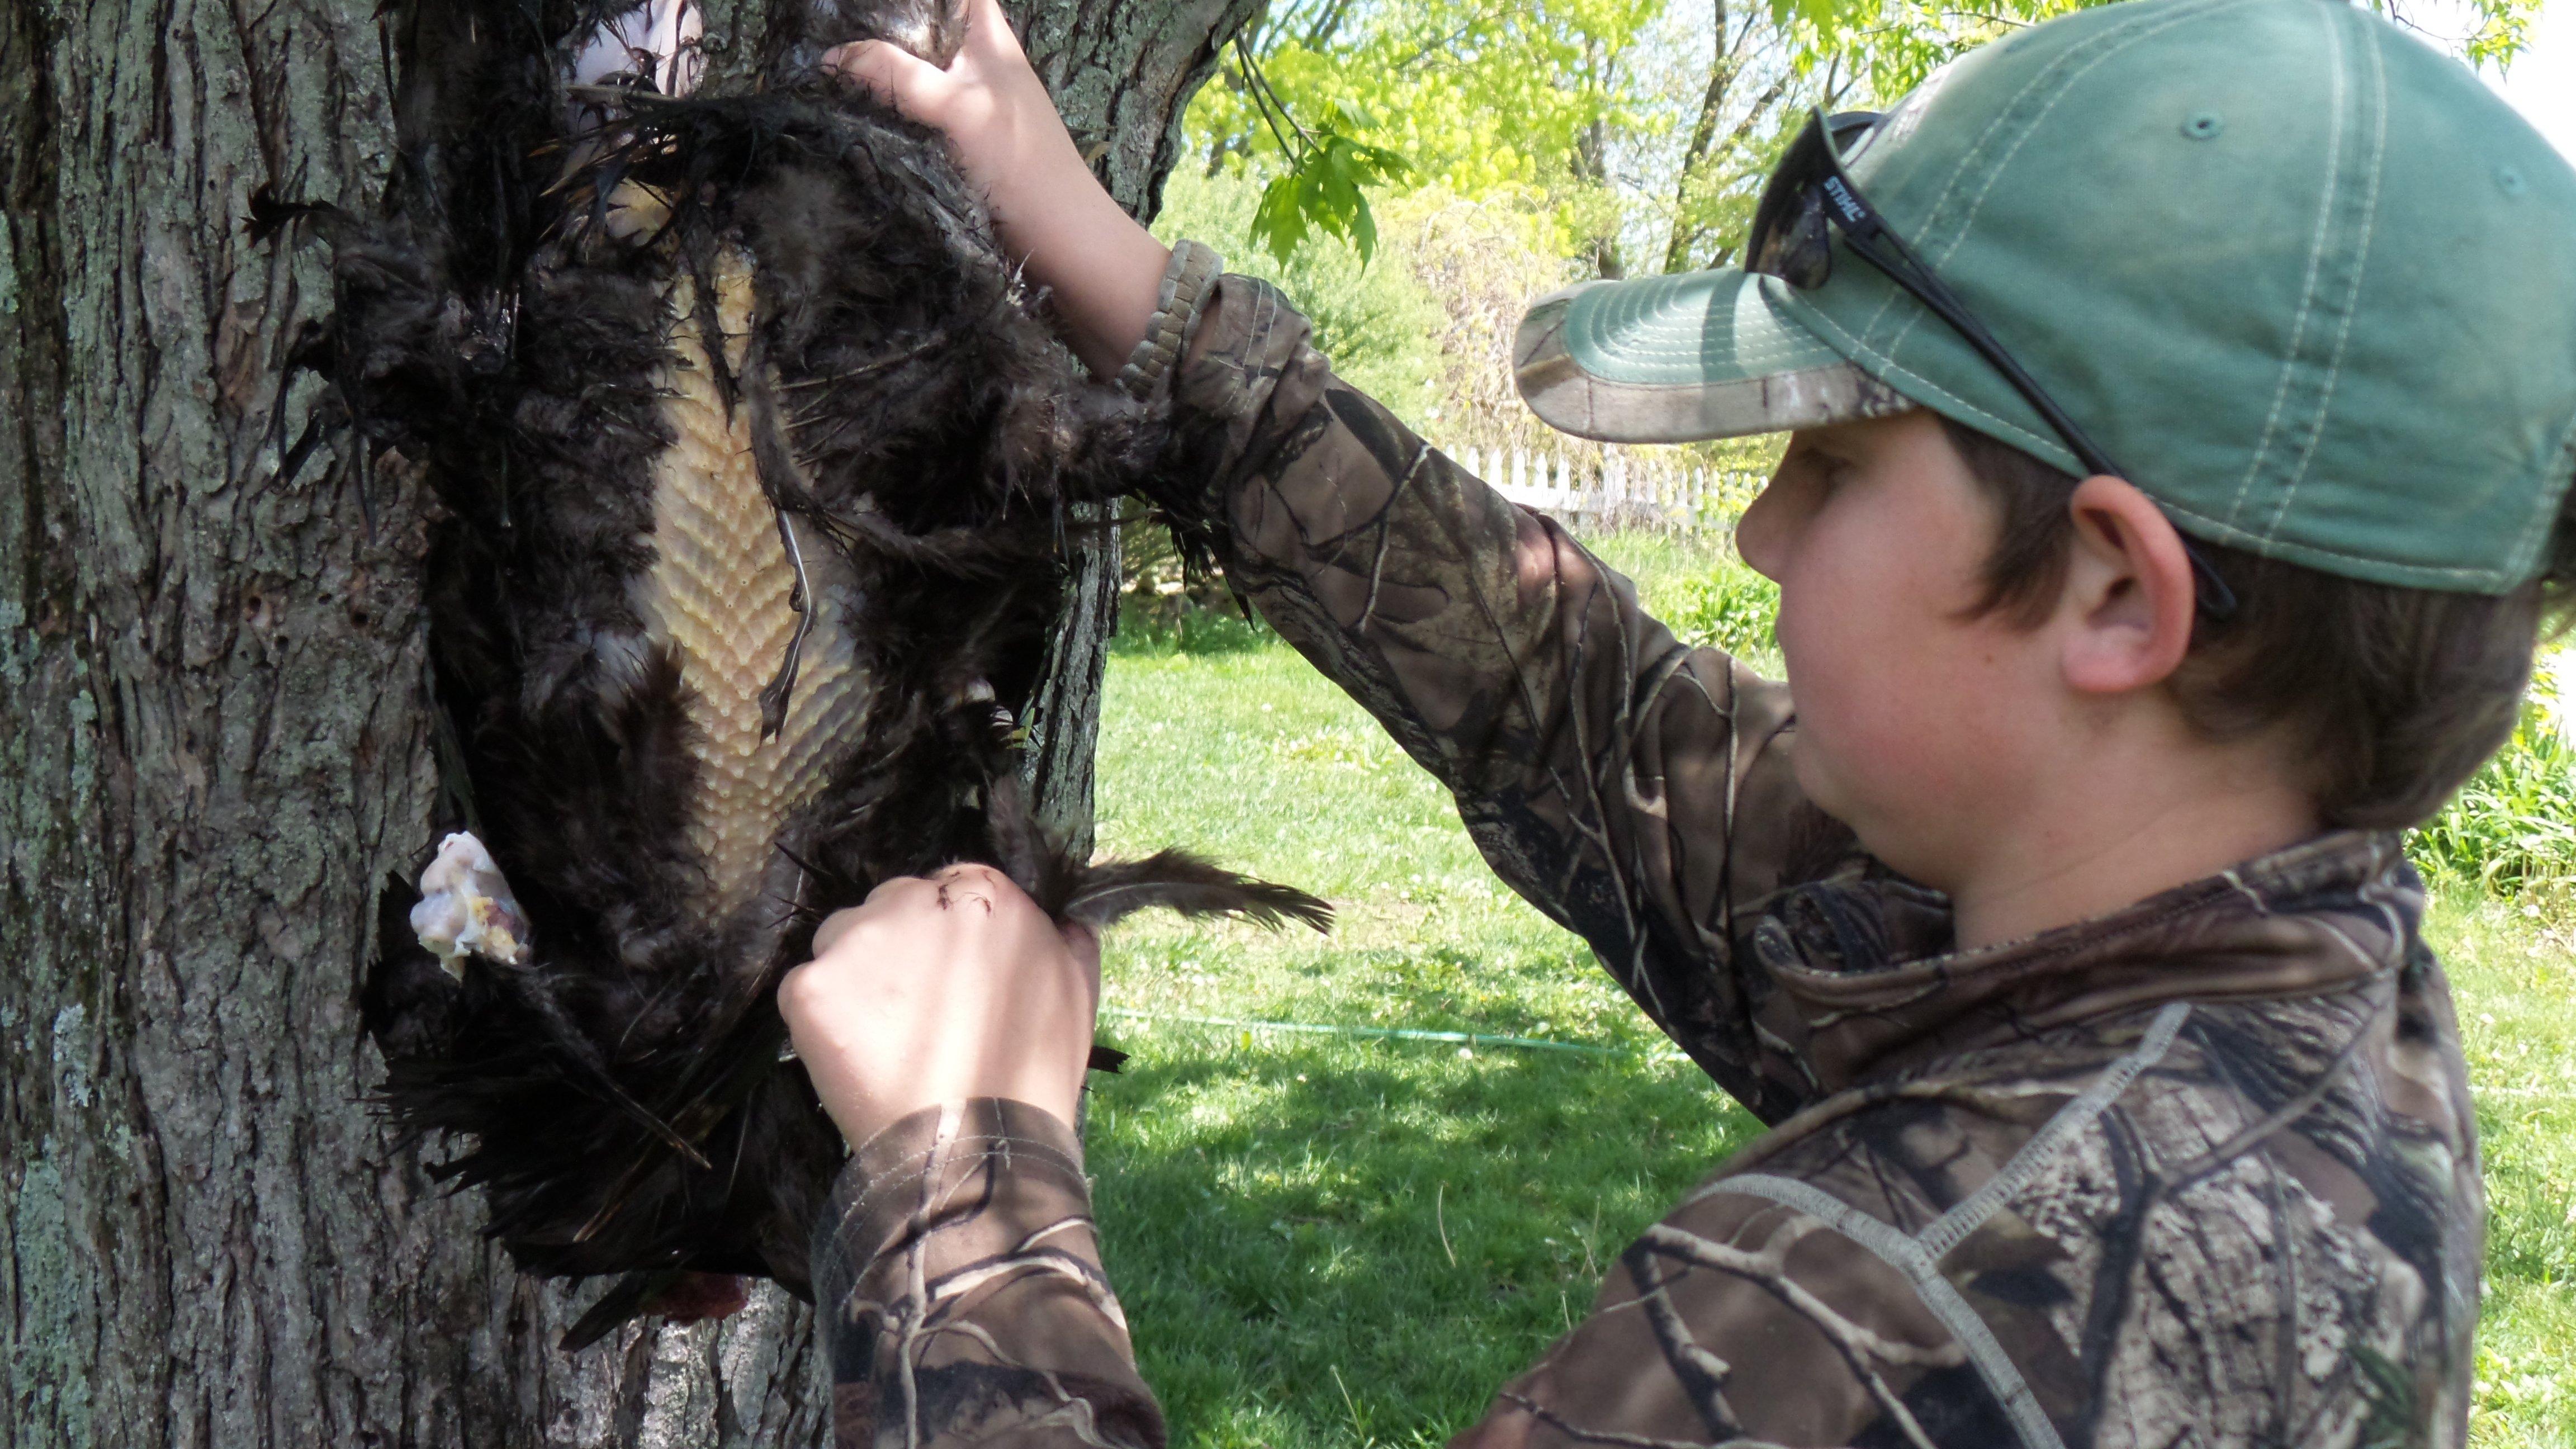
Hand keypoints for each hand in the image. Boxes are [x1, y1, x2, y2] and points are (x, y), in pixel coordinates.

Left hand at [778, 863, 1103, 1146]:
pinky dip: (822, 1017)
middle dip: (900, 946)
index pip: (949, 889)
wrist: (978, 1146)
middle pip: (890, 906)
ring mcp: (855, 943)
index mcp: (982, 894)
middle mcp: (913, 902)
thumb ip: (1067, 939)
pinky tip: (851, 1054)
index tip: (950, 974)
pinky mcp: (811, 988)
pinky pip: (804, 988)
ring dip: (856, 974)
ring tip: (881, 1034)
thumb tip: (1063, 920)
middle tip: (915, 1008)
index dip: (947, 933)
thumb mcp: (1076, 991)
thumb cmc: (1034, 1071)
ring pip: (841, 939)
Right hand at [823, 0, 1169, 375]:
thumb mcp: (954, 108)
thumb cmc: (1021, 166)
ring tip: (829, 75)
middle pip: (925, 31)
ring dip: (881, 77)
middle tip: (831, 37)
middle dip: (882, 35)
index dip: (912, 2)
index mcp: (990, 38)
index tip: (863, 9)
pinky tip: (856, 118)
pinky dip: (892, 116)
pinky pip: (918, 119)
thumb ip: (895, 75)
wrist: (1066, 245)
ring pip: (918, 76)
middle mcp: (981, 66)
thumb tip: (831, 56)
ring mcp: (972, 108)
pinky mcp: (963, 149)